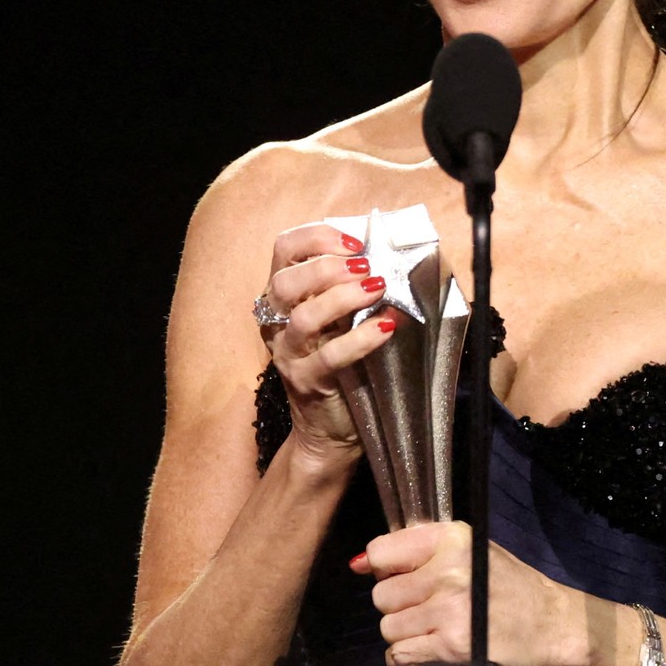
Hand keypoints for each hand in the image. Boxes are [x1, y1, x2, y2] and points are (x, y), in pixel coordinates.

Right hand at [261, 222, 395, 462]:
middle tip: (367, 267)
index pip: (283, 250)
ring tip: (378, 288)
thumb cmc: (340, 364)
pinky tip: (387, 326)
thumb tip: (388, 254)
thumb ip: (349, 288)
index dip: (316, 237)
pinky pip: (330, 356)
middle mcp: (276, 323)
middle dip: (328, 266)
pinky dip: (361, 338)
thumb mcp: (339, 318)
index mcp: (282, 297)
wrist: (329, 428)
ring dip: (344, 298)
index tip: (354, 241)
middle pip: (285, 282)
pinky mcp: (307, 382)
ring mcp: (288, 355)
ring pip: (303, 318)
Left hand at [353, 522, 574, 665]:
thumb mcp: (469, 550)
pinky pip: (400, 654)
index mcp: (452, 538)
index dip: (383, 569)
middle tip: (428, 608)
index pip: (382, 551)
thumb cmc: (509, 587)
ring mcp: (451, 609)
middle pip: (382, 595)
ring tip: (435, 628)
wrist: (553, 624)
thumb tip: (358, 563)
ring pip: (388, 627)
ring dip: (405, 633)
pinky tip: (432, 648)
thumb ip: (416, 551)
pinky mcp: (453, 645)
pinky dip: (409, 656)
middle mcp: (450, 569)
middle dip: (398, 606)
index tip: (397, 577)